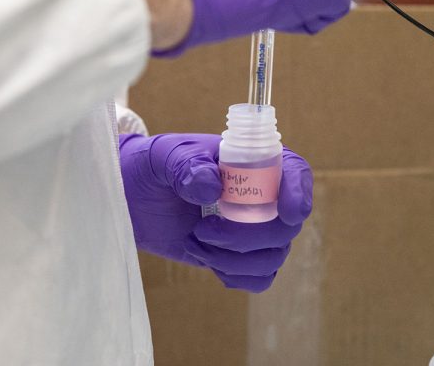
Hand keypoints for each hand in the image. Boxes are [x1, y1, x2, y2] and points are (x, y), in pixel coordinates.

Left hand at [118, 133, 312, 291]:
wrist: (133, 198)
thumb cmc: (153, 165)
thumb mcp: (164, 155)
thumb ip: (186, 165)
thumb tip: (212, 188)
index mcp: (253, 160)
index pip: (295, 172)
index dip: (300, 192)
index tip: (288, 212)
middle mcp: (262, 195)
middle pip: (286, 226)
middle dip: (249, 236)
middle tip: (204, 228)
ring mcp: (253, 228)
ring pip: (273, 256)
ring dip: (235, 258)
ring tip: (196, 240)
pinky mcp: (239, 256)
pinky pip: (259, 278)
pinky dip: (234, 275)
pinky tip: (204, 256)